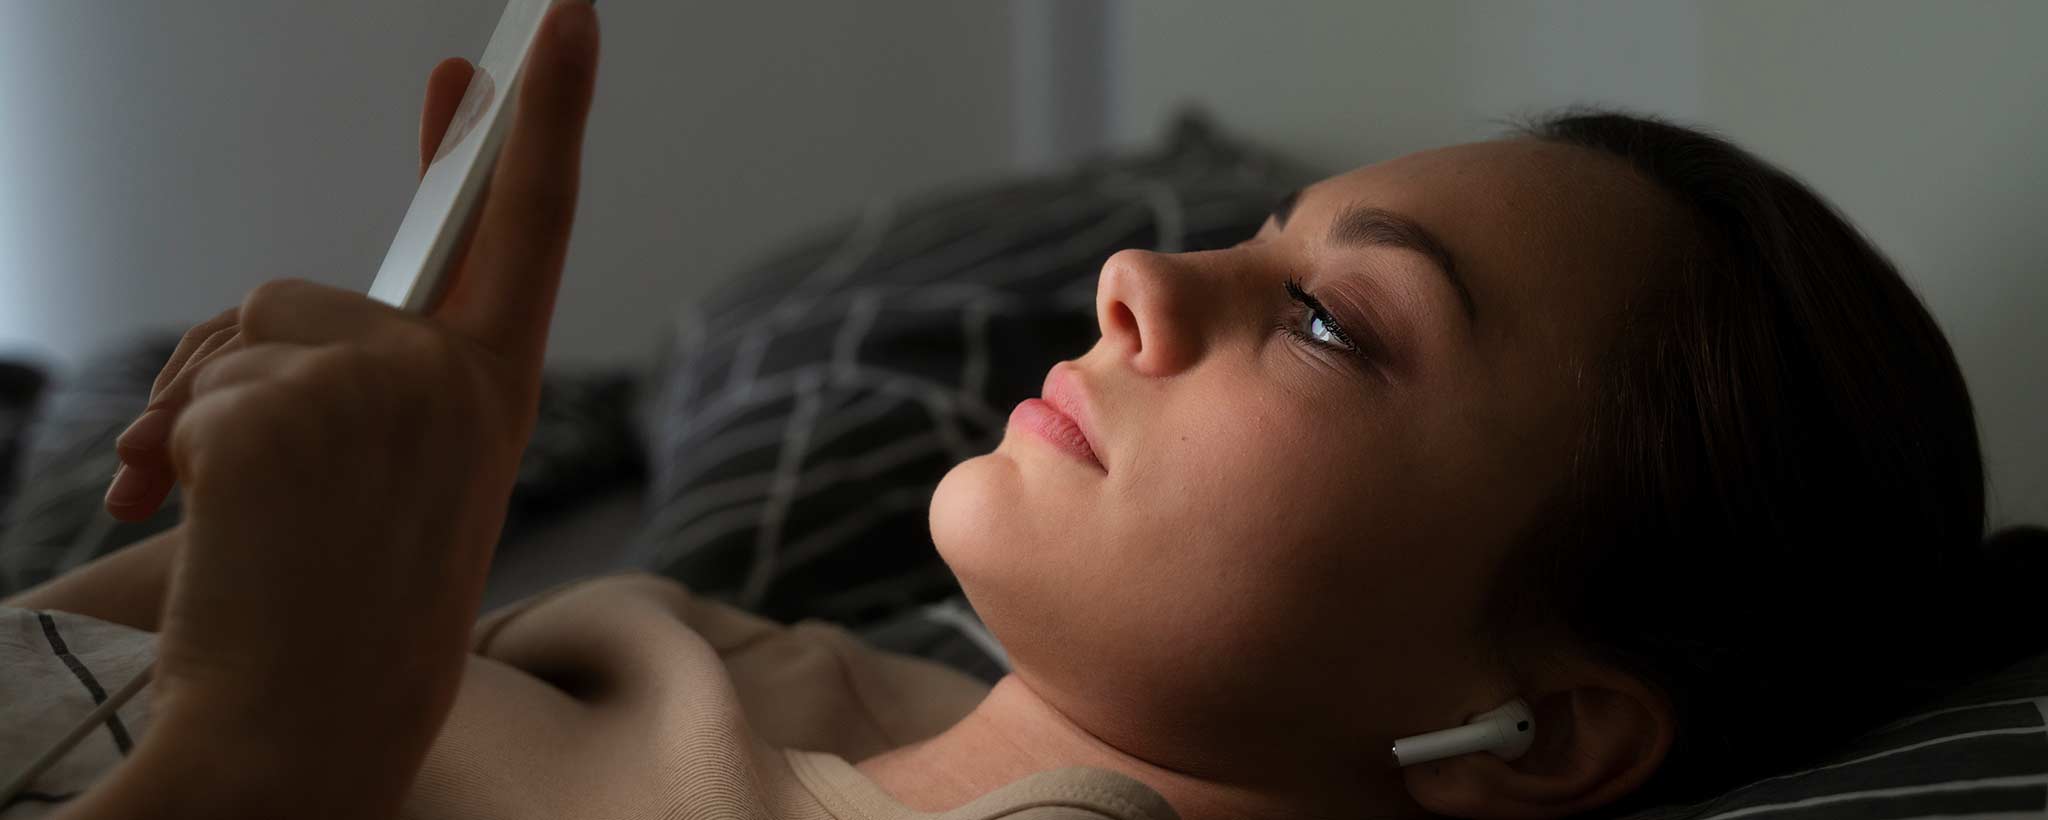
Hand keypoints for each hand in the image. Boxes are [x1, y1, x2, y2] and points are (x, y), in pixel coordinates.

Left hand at [132, 3, 598, 813]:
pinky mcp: (296, 410)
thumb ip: (369, 367)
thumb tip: (268, 307)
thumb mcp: (390, 469)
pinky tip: (202, 524)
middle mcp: (460, 379)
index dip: (546, 116)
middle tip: (232, 477)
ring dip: (198, 414)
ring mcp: (387, 389)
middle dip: (237, 368)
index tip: (558, 15)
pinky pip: (199, 388)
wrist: (303, 724)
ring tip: (224, 515)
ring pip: (244, 329)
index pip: (529, 226)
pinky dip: (167, 452)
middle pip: (307, 289)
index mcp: (495, 391)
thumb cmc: (338, 604)